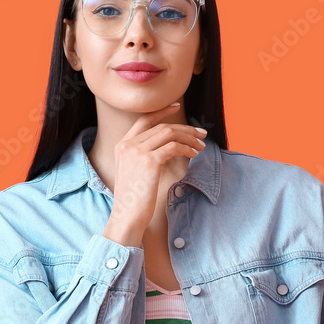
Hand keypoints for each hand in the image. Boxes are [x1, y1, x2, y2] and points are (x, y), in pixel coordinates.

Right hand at [102, 103, 205, 246]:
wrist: (127, 215)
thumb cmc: (134, 198)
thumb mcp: (134, 171)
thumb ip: (144, 155)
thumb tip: (169, 145)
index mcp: (122, 144)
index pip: (144, 119)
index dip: (162, 112)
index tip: (177, 107)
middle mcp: (128, 144)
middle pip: (161, 126)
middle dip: (185, 128)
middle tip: (201, 134)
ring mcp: (137, 151)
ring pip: (169, 133)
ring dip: (189, 138)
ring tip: (200, 147)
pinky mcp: (149, 161)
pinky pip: (173, 147)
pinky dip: (186, 149)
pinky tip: (193, 155)